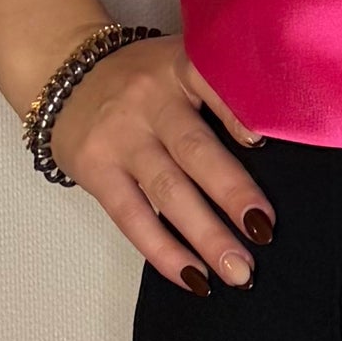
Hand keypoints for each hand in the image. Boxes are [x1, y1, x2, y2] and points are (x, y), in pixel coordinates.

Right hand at [46, 31, 274, 294]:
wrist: (64, 72)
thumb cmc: (143, 78)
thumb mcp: (178, 63)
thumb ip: (218, 90)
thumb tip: (277, 145)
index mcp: (179, 66)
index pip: (213, 84)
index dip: (239, 113)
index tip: (266, 142)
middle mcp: (150, 100)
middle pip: (195, 150)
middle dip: (232, 194)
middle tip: (265, 232)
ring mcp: (120, 138)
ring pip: (167, 191)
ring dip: (206, 236)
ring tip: (239, 271)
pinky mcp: (96, 171)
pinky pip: (133, 218)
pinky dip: (165, 252)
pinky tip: (195, 278)